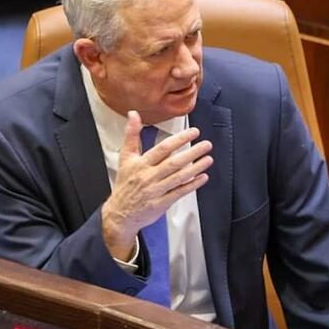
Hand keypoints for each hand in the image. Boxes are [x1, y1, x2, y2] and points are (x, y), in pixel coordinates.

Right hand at [101, 110, 212, 259]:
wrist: (120, 214)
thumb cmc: (125, 184)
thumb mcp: (125, 158)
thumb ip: (131, 135)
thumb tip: (133, 114)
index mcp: (140, 164)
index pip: (162, 149)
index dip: (179, 140)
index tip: (193, 132)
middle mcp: (148, 176)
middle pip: (174, 163)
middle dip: (192, 152)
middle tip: (207, 144)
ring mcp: (156, 191)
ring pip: (178, 177)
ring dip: (196, 168)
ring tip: (208, 159)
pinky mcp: (161, 203)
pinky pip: (179, 192)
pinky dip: (192, 185)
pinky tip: (203, 177)